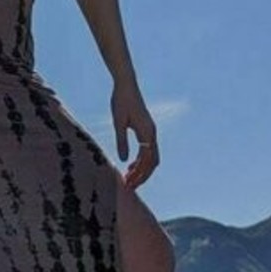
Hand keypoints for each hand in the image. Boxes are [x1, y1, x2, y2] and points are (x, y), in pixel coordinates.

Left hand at [111, 75, 159, 189]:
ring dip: (142, 169)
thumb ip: (121, 141)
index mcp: (147, 132)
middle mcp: (152, 133)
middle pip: (152, 162)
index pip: (147, 160)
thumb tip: (123, 161)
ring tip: (128, 178)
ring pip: (151, 157)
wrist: (126, 84)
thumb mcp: (118, 122)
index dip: (140, 174)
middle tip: (129, 186)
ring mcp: (150, 131)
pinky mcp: (146, 129)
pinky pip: (147, 150)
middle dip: (142, 176)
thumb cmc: (121, 101)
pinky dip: (141, 160)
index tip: (129, 184)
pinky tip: (130, 165)